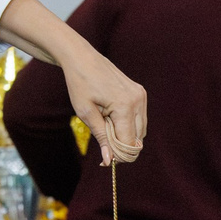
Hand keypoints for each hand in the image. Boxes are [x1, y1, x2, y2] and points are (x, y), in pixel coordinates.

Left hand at [0, 0, 146, 164]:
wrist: (81, 57)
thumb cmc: (79, 83)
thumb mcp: (85, 113)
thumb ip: (101, 137)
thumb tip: (109, 160)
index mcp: (125, 106)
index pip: (129, 142)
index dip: (118, 156)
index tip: (104, 161)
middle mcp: (138, 100)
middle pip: (137, 138)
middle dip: (122, 147)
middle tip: (103, 147)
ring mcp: (141, 95)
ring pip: (140, 130)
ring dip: (125, 136)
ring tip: (105, 128)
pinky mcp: (139, 92)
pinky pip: (139, 118)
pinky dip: (128, 125)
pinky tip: (111, 119)